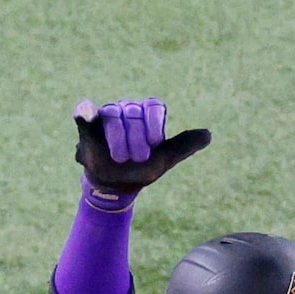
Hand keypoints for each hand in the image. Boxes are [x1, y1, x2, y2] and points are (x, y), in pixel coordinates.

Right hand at [73, 98, 210, 206]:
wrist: (114, 187)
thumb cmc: (139, 171)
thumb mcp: (163, 161)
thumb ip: (183, 146)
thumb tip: (209, 134)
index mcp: (146, 116)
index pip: (153, 106)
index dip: (153, 123)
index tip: (154, 143)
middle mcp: (127, 110)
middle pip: (132, 112)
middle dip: (135, 140)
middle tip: (135, 159)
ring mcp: (107, 115)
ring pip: (112, 115)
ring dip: (117, 139)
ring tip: (119, 159)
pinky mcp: (88, 122)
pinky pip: (85, 110)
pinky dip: (85, 112)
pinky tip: (86, 115)